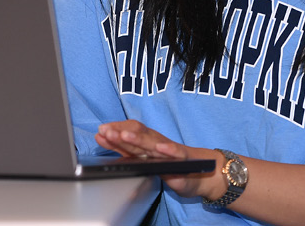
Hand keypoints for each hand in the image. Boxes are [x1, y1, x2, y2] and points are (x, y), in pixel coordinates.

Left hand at [96, 120, 223, 199]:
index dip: (115, 131)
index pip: (128, 133)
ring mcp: (170, 150)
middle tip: (106, 131)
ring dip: (139, 138)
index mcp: (146, 144)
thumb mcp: (144, 159)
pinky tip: (161, 148)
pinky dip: (168, 149)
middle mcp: (156, 143)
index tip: (100, 131)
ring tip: (125, 135)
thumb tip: (101, 136)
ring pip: (152, 142)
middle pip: (137, 134)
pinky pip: (176, 153)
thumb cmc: (172, 164)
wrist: (204, 172)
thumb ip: (125, 150)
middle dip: (121, 132)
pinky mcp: (184, 159)